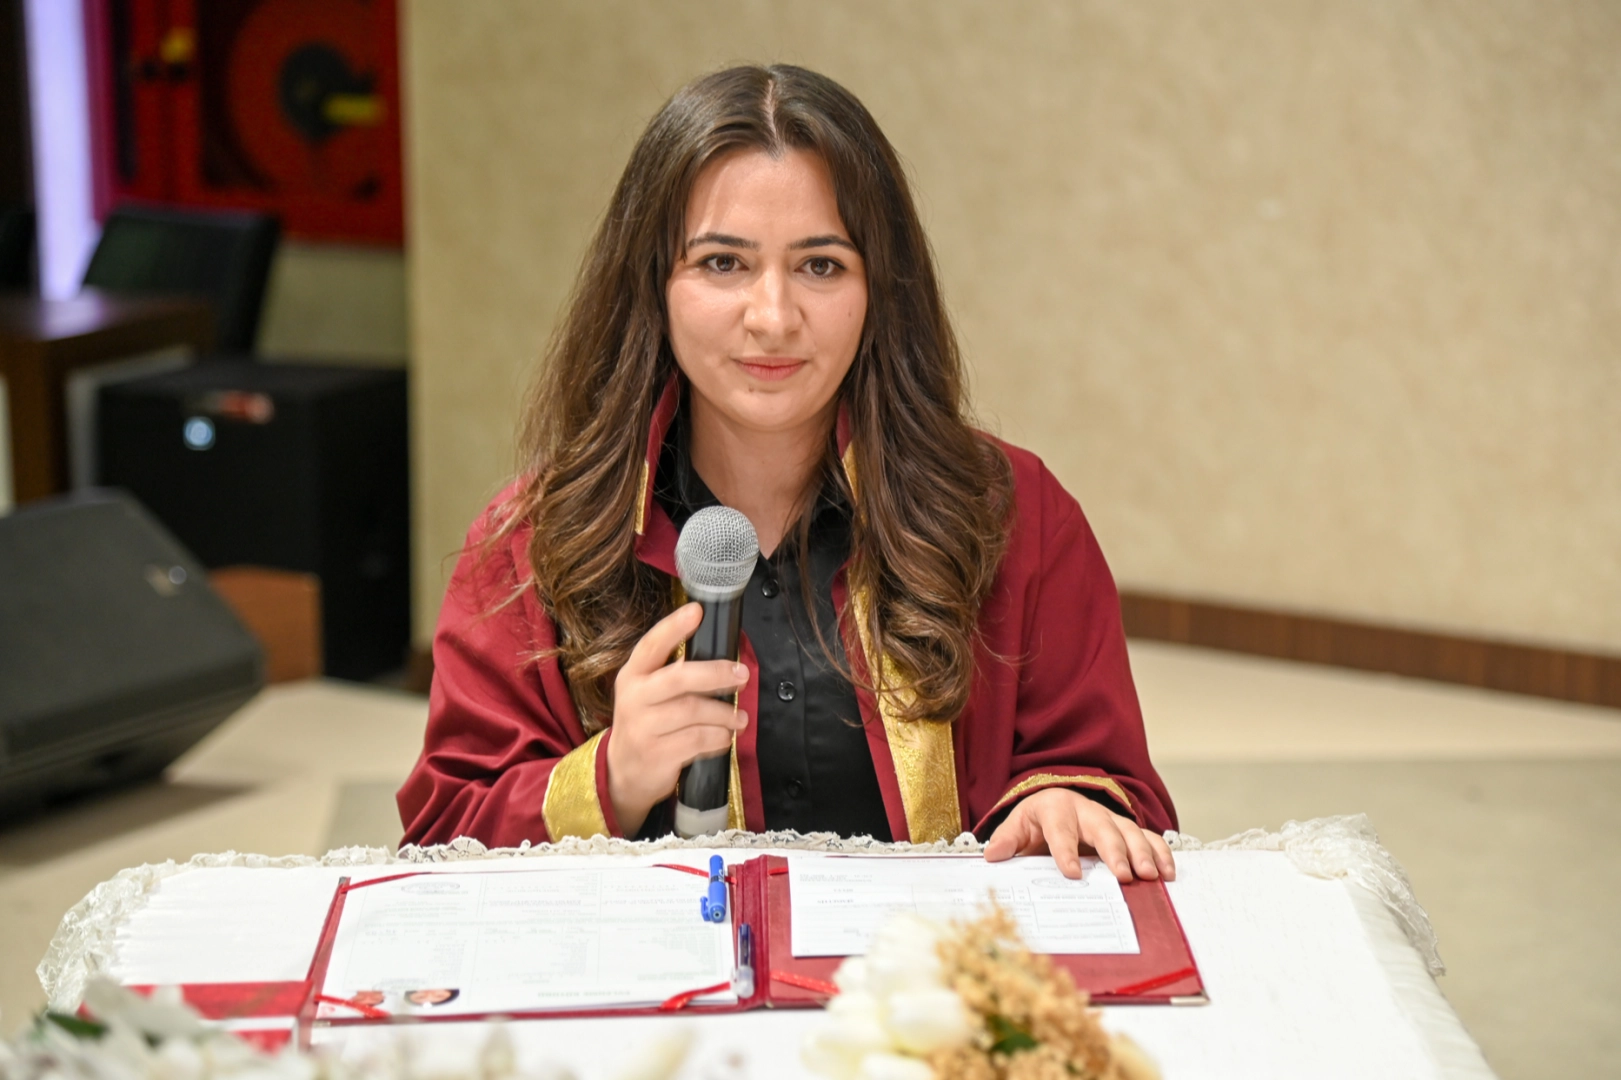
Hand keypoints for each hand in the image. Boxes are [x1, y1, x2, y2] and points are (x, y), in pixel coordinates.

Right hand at [605, 602, 748, 834]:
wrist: (623, 772)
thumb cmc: (646, 724)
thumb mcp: (647, 694)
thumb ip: (673, 675)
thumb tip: (723, 659)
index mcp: (632, 676)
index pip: (651, 645)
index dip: (674, 627)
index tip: (697, 611)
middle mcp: (634, 698)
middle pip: (679, 678)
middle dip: (716, 673)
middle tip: (742, 675)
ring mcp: (643, 728)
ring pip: (693, 711)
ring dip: (724, 713)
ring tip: (739, 717)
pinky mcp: (657, 755)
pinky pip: (697, 740)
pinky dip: (719, 737)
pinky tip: (725, 736)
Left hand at [983, 787, 1174, 883]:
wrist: (1057, 801)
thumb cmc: (1037, 820)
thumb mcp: (1018, 825)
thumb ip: (1007, 840)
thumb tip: (991, 855)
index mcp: (1055, 808)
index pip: (1060, 829)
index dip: (1065, 851)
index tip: (1071, 874)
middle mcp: (1087, 810)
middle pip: (1102, 829)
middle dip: (1114, 852)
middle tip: (1124, 876)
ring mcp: (1110, 818)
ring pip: (1130, 831)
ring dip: (1142, 853)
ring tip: (1150, 876)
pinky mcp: (1127, 828)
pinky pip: (1149, 837)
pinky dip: (1161, 853)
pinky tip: (1168, 873)